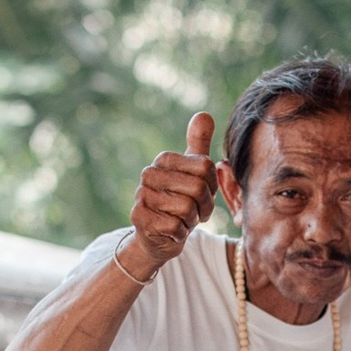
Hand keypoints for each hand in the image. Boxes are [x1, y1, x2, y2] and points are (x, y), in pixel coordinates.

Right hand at [129, 112, 220, 269]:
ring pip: (186, 208)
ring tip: (181, 220)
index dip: (212, 187)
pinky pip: (175, 226)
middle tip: (195, 212)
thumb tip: (203, 114)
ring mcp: (141, 195)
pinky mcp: (138, 219)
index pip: (206, 168)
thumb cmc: (181, 201)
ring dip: (191, 220)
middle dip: (203, 206)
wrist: (160, 236)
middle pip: (198, 188)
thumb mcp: (194, 173)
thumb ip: (199, 145)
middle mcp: (149, 174)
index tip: (203, 195)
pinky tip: (171, 231)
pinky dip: (180, 233)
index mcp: (164, 159)